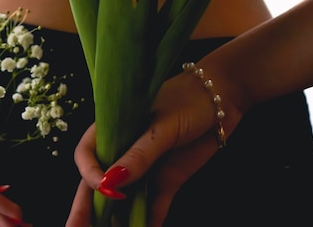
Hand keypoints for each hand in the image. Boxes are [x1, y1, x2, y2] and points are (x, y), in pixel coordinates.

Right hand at [68, 68, 243, 226]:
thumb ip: (139, 154)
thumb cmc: (188, 99)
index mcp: (113, 128)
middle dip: (88, 209)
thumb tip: (108, 183)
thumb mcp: (163, 125)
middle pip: (99, 183)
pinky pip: (153, 206)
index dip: (90, 174)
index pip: (88, 155)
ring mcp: (144, 167)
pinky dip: (147, 222)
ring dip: (118, 219)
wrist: (224, 97)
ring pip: (124, 199)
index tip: (106, 189)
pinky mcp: (166, 180)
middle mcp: (124, 150)